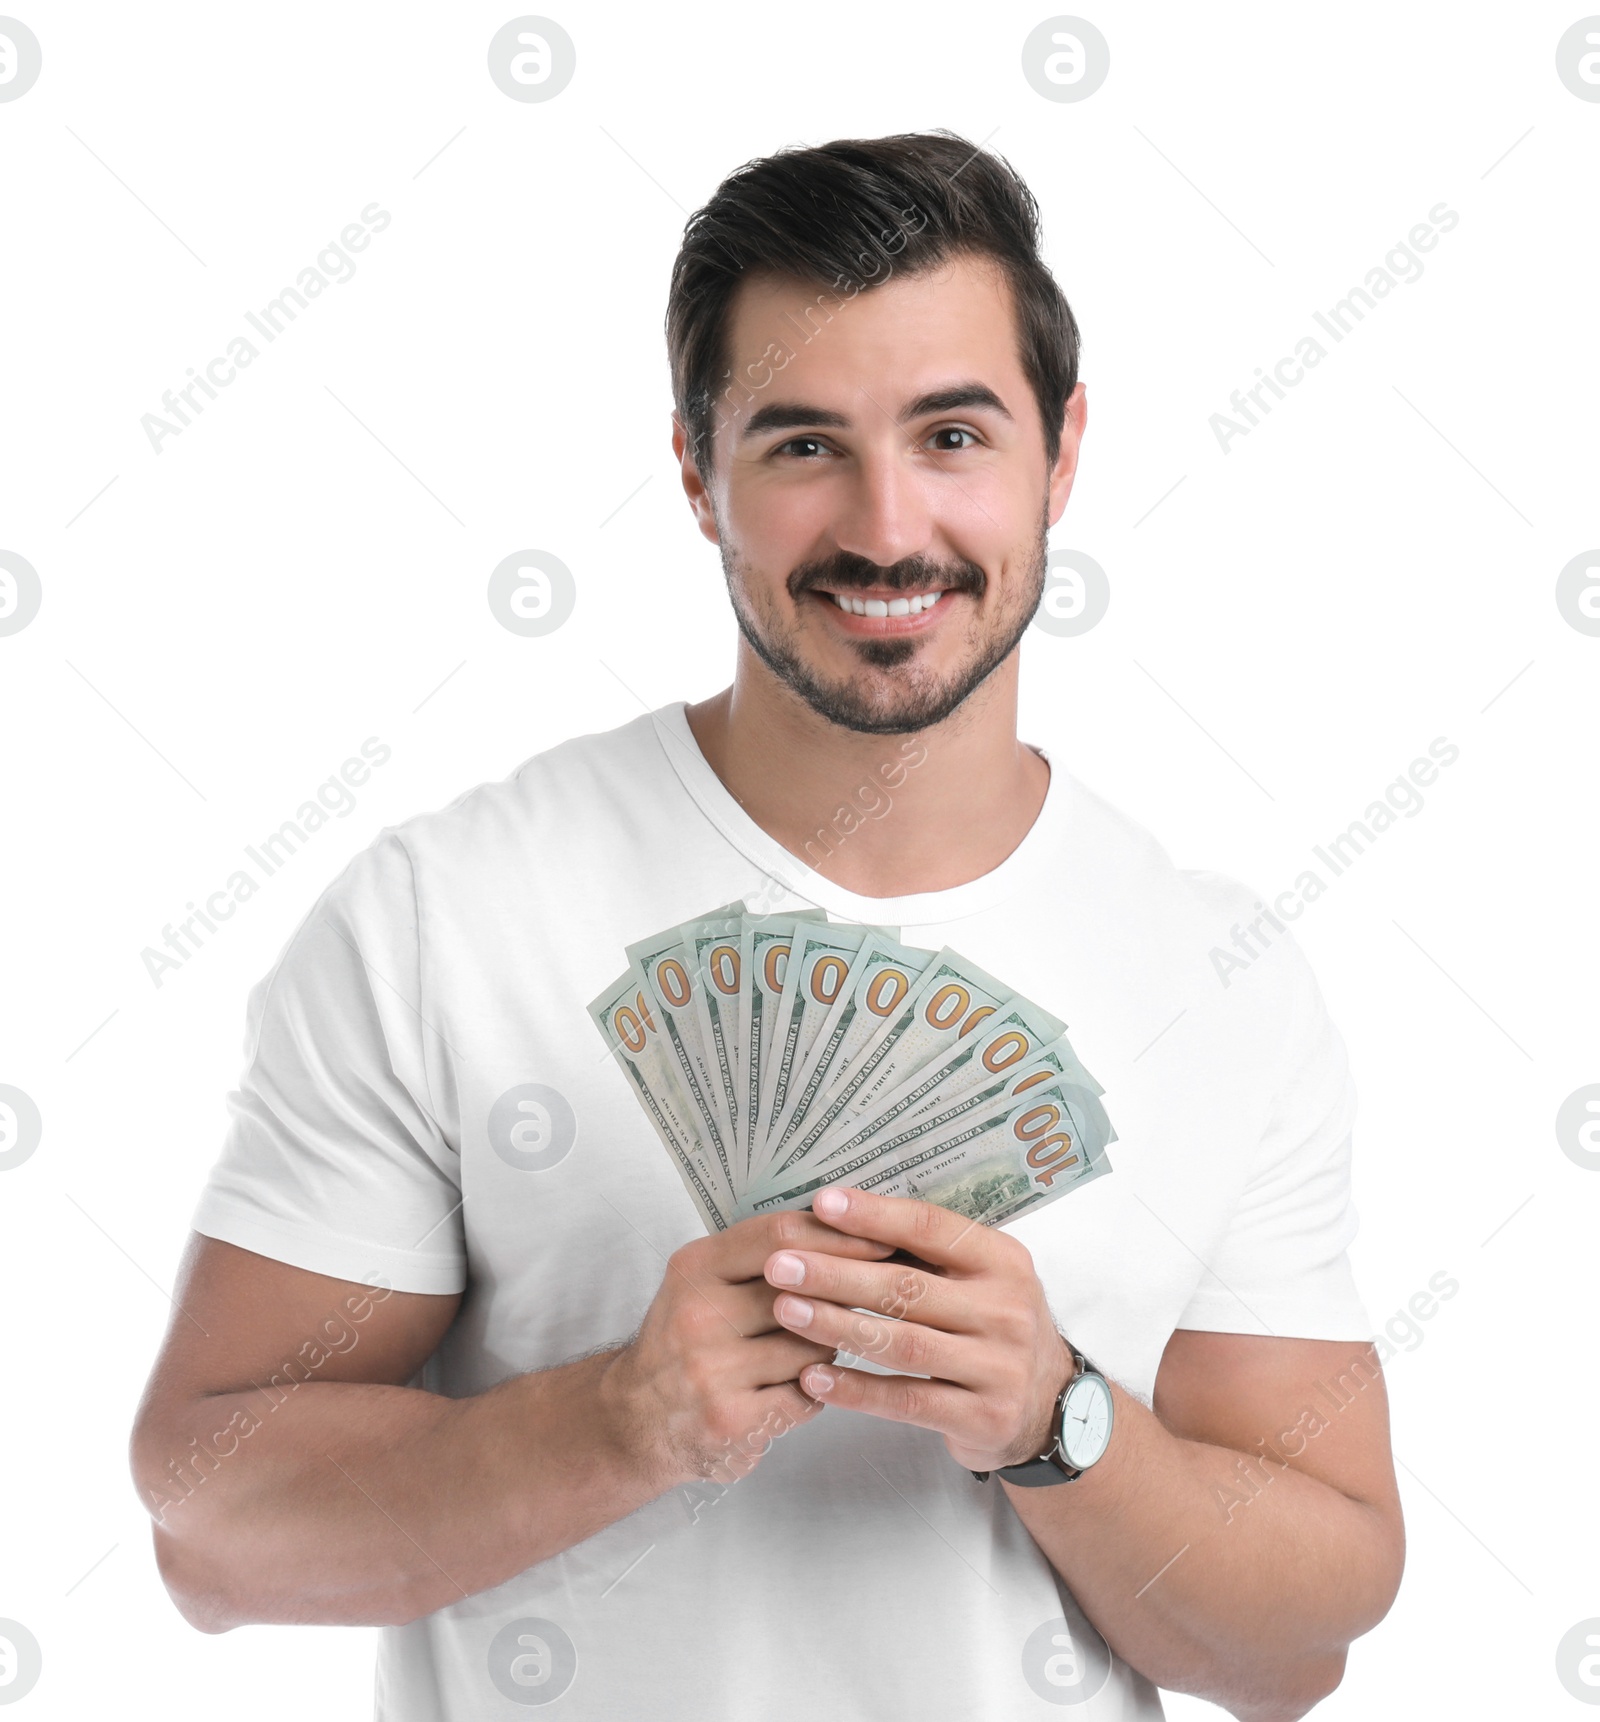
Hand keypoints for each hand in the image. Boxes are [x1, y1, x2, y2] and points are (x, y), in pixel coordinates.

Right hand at [602, 1210, 895, 1491]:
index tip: (885, 1240)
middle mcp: (697, 1315)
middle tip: (876, 1296)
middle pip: (806, 1291)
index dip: (841, 1236)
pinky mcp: (731, 1420)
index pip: (781, 1235)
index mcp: (695, 1267)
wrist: (636, 1420)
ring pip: (815, 1346)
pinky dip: (815, 1391)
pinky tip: (801, 1387)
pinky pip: (808, 1396)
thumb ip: (763, 1255)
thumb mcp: (704, 1280)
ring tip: (818, 1348)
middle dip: (846, 1295)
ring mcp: (712, 1370)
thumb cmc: (687, 1338)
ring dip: (829, 1347)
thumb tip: (853, 1227)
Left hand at [762, 1186, 1073, 1473]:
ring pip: (903, 1342)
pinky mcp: (983, 1416)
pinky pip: (907, 1399)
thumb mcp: (978, 1278)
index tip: (820, 1204)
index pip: (931, 1228)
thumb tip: (838, 1212)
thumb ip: (924, 1253)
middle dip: (836, 1273)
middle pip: (907, 1286)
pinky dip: (856, 1389)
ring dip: (837, 1326)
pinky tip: (813, 1377)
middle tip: (781, 1266)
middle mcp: (1006, 1309)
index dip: (874, 1215)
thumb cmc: (990, 1326)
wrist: (1046, 1406)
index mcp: (1002, 1260)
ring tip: (785, 1312)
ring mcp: (999, 1366)